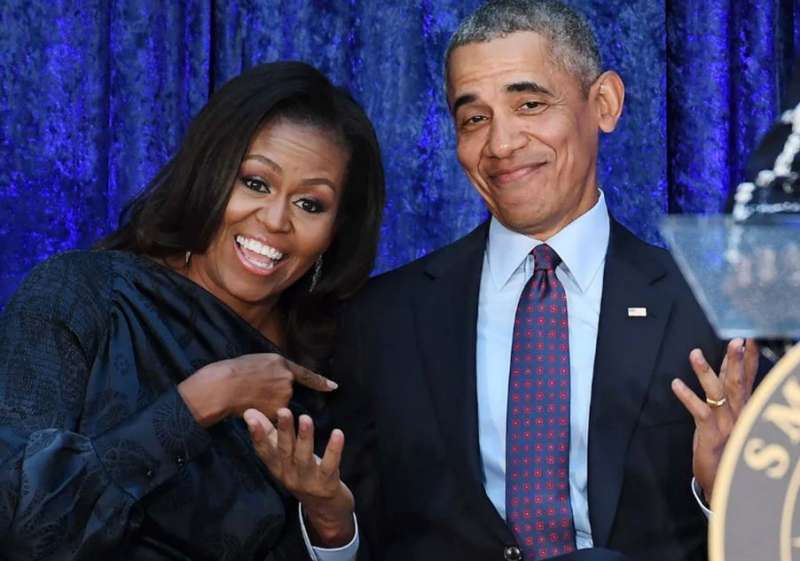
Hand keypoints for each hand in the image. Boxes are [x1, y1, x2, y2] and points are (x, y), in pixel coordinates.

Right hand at [177, 353, 336, 427]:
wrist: (224, 386)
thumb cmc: (236, 371)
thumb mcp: (259, 360)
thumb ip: (275, 368)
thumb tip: (281, 375)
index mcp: (282, 364)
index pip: (306, 375)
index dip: (320, 381)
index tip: (334, 387)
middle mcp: (287, 381)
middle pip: (286, 391)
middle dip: (274, 392)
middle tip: (254, 387)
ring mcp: (282, 397)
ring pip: (279, 404)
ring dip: (268, 403)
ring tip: (249, 396)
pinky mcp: (275, 412)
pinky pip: (272, 415)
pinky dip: (264, 413)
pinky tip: (250, 406)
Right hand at [244, 407, 354, 546]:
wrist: (325, 509)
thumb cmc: (303, 474)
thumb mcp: (284, 457)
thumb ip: (270, 434)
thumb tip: (249, 412)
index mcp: (277, 468)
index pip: (264, 451)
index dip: (257, 435)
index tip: (251, 418)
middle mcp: (289, 476)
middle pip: (284, 451)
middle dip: (283, 430)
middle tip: (283, 411)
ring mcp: (308, 482)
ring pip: (304, 458)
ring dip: (305, 438)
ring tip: (306, 418)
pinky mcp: (327, 484)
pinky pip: (330, 465)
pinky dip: (333, 449)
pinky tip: (337, 433)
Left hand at [671, 338, 758, 501]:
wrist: (724, 480)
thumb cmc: (725, 443)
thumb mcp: (729, 414)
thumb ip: (728, 390)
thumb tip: (729, 364)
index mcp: (744, 407)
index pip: (749, 378)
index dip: (750, 358)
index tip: (750, 337)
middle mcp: (740, 413)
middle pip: (738, 382)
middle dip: (737, 361)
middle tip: (736, 340)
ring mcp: (727, 423)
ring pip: (718, 393)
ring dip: (706, 372)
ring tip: (694, 353)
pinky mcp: (711, 433)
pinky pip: (699, 411)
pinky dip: (687, 396)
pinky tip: (675, 384)